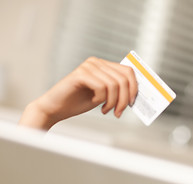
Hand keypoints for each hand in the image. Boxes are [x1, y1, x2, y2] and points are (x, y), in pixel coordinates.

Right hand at [19, 57, 137, 129]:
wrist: (56, 108)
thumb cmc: (79, 102)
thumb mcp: (104, 95)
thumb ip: (118, 90)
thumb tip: (137, 94)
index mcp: (104, 65)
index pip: (128, 71)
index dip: (134, 88)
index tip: (132, 103)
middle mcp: (96, 62)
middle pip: (124, 79)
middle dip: (124, 99)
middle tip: (118, 112)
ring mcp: (88, 66)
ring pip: (114, 84)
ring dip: (113, 102)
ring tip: (106, 110)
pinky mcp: (80, 74)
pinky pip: (102, 87)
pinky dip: (102, 99)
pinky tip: (96, 104)